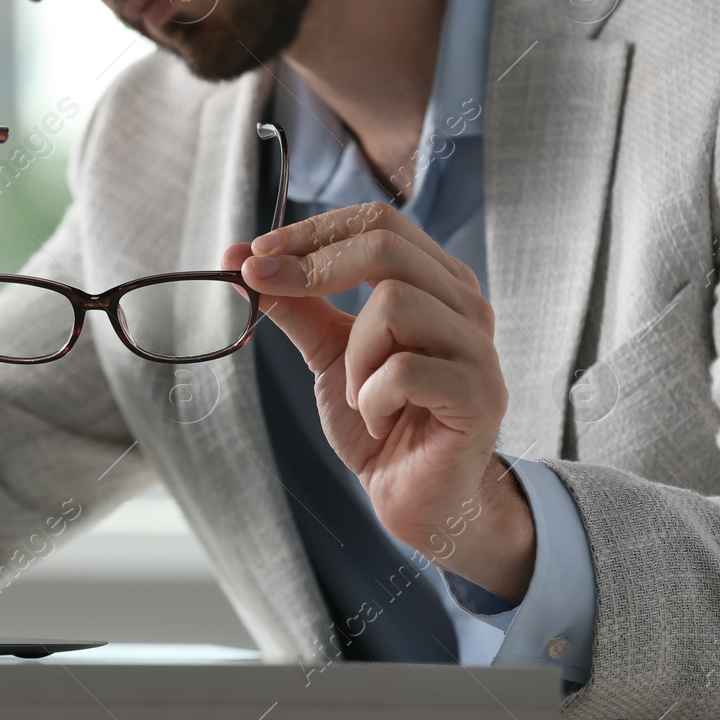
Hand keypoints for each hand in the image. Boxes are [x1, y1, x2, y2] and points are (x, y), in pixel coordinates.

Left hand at [221, 202, 536, 603]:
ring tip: (357, 393)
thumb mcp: (327, 352)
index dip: (312, 232)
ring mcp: (478, 348)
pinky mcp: (479, 395)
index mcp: (434, 281)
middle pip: (386, 246)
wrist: (414, 496)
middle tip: (264, 289)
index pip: (377, 222)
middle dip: (312, 267)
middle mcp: (465, 303)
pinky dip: (372, 398)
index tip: (254, 255)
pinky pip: (405, 370)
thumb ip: (296, 304)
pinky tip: (380, 419)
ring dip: (354, 355)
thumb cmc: (380, 420)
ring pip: (395, 305)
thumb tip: (240, 257)